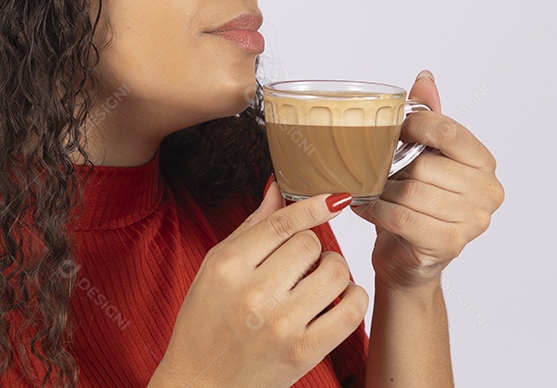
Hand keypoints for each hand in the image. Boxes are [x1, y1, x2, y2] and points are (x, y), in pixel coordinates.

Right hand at [151, 182, 368, 387]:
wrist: (201, 384)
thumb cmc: (204, 323)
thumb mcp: (215, 268)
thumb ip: (251, 228)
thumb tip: (278, 188)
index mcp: (227, 266)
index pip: (282, 223)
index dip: (313, 206)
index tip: (334, 199)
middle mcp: (252, 293)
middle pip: (310, 244)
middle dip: (313, 248)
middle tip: (304, 262)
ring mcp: (279, 325)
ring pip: (335, 272)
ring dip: (335, 270)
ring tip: (320, 280)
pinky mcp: (302, 353)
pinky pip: (350, 312)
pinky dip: (355, 299)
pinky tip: (342, 299)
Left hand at [351, 70, 504, 291]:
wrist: (409, 259)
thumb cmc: (416, 204)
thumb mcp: (424, 157)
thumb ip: (429, 118)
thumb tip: (425, 78)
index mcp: (484, 163)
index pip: (449, 131)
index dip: (414, 126)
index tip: (393, 130)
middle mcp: (488, 192)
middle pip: (425, 165)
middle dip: (392, 167)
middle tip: (376, 170)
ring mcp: (473, 221)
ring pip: (411, 191)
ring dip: (382, 190)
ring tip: (371, 189)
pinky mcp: (450, 244)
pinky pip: (401, 217)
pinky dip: (376, 210)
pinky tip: (366, 206)